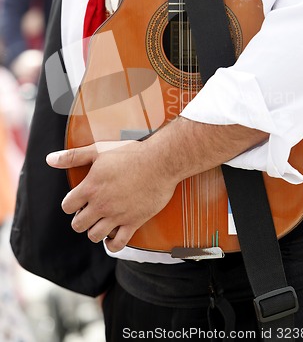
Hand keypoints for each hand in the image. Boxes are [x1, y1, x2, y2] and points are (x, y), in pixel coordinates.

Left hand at [46, 140, 177, 251]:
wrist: (160, 162)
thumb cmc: (131, 154)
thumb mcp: (99, 150)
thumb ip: (73, 156)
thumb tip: (50, 159)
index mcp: (90, 188)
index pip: (68, 206)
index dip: (71, 204)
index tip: (78, 200)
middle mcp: (101, 205)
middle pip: (78, 225)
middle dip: (80, 219)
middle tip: (88, 212)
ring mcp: (117, 216)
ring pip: (94, 236)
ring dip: (94, 231)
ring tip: (100, 222)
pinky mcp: (133, 222)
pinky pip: (118, 244)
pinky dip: (112, 244)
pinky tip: (113, 236)